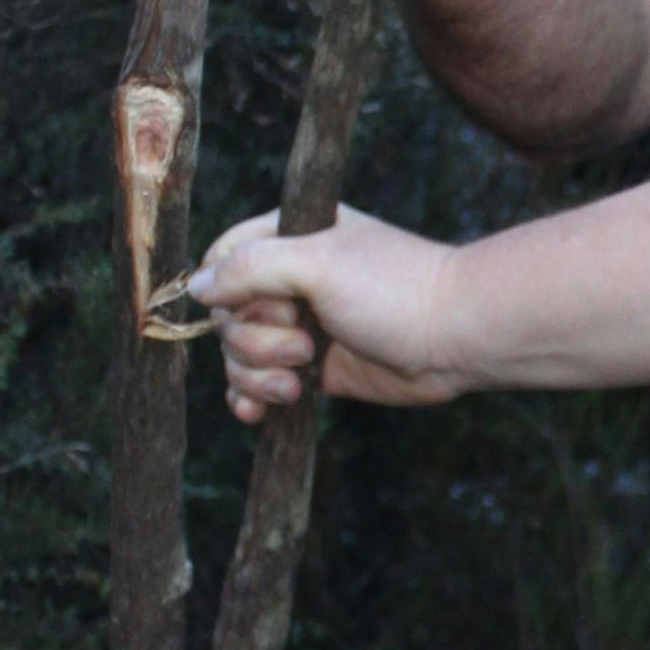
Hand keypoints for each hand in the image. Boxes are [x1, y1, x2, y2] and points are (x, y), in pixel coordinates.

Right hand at [193, 208, 466, 422]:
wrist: (454, 338)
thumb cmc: (393, 288)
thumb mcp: (316, 263)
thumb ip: (250, 269)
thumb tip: (194, 289)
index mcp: (289, 237)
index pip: (221, 259)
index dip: (222, 290)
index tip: (255, 304)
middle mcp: (290, 281)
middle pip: (225, 315)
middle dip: (253, 338)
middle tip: (303, 341)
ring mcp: (299, 326)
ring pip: (239, 353)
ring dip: (256, 372)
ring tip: (298, 378)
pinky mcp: (310, 369)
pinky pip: (258, 384)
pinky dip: (252, 397)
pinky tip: (257, 412)